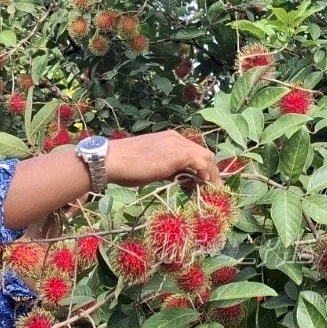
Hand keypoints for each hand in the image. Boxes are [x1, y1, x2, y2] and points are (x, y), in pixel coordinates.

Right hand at [105, 131, 220, 187]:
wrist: (112, 160)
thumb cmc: (126, 166)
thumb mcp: (153, 168)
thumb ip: (169, 170)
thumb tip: (184, 179)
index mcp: (170, 138)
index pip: (194, 151)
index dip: (202, 166)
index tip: (205, 182)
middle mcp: (176, 138)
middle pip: (204, 152)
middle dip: (211, 170)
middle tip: (213, 187)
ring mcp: (177, 145)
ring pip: (206, 156)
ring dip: (211, 174)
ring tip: (212, 189)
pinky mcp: (177, 154)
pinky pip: (200, 163)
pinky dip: (206, 174)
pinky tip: (204, 185)